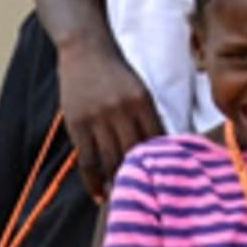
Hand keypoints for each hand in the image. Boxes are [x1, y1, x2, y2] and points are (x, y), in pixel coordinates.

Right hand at [57, 38, 161, 199]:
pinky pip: (87, 161)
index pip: (157, 137)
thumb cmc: (117, 71)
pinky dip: (94, 182)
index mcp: (142, 100)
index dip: (162, 159)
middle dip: (142, 175)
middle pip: (134, 152)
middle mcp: (121, 110)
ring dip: (119, 181)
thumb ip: (147, 115)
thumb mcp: (140, 88)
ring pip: (111, 160)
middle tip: (148, 195)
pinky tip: (101, 195)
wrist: (86, 49)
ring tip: (127, 197)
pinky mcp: (77, 125)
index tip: (169, 177)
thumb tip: (161, 144)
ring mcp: (97, 119)